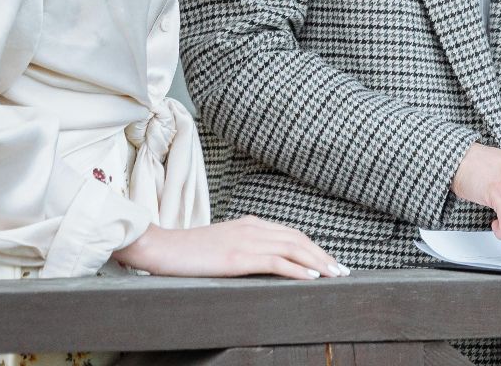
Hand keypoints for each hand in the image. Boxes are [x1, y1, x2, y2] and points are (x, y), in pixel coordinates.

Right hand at [111, 216, 347, 279]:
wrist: (158, 247)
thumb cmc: (186, 252)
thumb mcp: (220, 246)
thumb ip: (242, 248)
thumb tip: (261, 264)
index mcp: (250, 224)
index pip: (291, 234)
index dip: (313, 247)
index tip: (329, 261)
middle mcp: (253, 228)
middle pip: (299, 239)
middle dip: (323, 255)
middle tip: (342, 271)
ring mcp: (246, 241)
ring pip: (293, 248)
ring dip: (318, 262)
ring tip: (335, 275)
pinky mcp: (237, 257)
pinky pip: (276, 261)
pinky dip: (298, 269)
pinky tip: (312, 277)